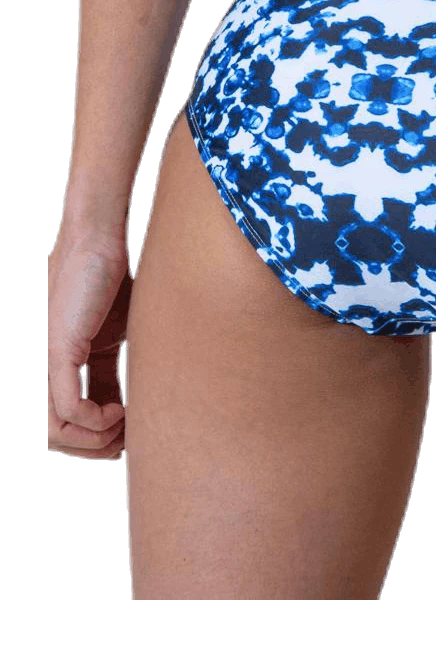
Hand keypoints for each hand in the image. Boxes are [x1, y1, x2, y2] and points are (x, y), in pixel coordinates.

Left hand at [48, 228, 130, 458]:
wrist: (98, 243)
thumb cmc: (109, 277)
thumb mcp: (116, 335)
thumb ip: (114, 371)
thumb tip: (134, 402)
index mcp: (62, 366)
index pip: (67, 419)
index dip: (96, 438)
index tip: (125, 438)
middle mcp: (46, 367)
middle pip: (53, 433)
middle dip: (92, 448)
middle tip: (123, 444)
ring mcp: (47, 361)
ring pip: (52, 428)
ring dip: (92, 440)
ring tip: (121, 428)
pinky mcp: (57, 352)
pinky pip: (67, 406)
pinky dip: (94, 419)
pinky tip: (117, 411)